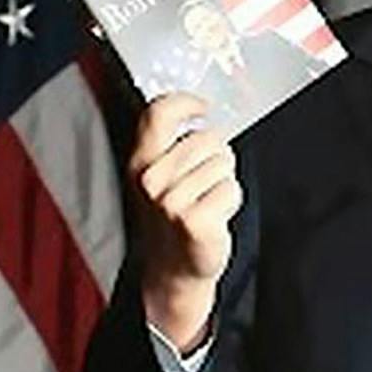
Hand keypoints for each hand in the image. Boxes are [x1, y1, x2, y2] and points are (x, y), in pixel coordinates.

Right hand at [128, 93, 242, 352]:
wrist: (174, 268)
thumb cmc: (173, 216)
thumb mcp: (162, 174)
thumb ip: (173, 142)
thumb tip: (202, 111)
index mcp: (140, 161)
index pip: (158, 113)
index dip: (186, 103)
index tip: (202, 107)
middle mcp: (150, 179)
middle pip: (206, 138)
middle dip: (216, 156)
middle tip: (205, 182)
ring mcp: (170, 201)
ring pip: (222, 164)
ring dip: (223, 182)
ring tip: (207, 202)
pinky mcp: (193, 220)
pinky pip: (231, 189)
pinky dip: (231, 202)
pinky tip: (214, 217)